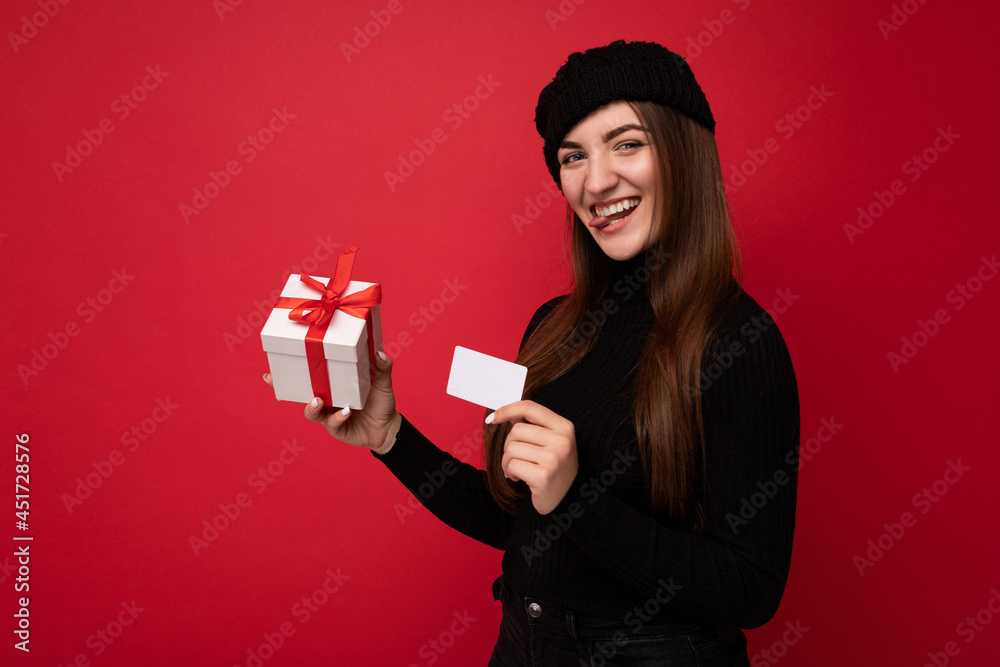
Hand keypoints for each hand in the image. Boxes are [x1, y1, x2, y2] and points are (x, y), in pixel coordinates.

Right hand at [264, 351, 401, 454]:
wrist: (389, 427)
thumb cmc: (381, 401)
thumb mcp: (382, 381)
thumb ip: (382, 367)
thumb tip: (379, 352)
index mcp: (331, 385)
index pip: (308, 378)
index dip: (289, 373)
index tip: (271, 368)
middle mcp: (326, 400)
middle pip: (300, 394)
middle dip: (286, 387)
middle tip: (275, 379)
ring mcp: (330, 415)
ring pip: (311, 412)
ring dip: (311, 406)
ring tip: (317, 400)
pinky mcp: (338, 429)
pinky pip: (332, 424)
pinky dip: (337, 417)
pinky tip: (346, 411)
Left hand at [490, 401, 577, 514]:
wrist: (569, 497)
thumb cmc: (554, 466)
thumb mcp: (552, 441)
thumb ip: (534, 425)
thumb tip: (508, 415)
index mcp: (564, 427)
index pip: (530, 408)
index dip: (507, 410)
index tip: (493, 418)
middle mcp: (562, 441)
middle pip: (516, 430)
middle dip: (509, 445)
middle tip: (518, 458)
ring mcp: (554, 459)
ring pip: (511, 449)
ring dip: (508, 461)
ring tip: (519, 470)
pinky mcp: (543, 476)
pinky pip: (512, 465)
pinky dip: (510, 472)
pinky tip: (520, 478)